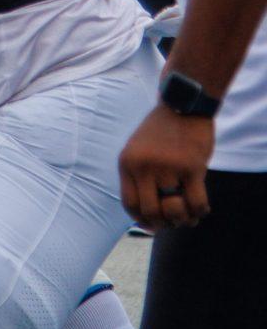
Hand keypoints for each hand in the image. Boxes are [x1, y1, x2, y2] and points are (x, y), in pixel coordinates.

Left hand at [119, 103, 213, 230]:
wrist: (184, 104)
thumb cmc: (163, 132)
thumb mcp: (139, 150)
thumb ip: (139, 179)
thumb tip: (146, 223)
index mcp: (127, 161)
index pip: (129, 204)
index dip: (142, 220)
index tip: (155, 223)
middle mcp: (143, 165)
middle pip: (151, 212)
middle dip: (164, 222)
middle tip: (176, 217)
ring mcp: (167, 166)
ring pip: (174, 212)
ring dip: (184, 219)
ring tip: (189, 213)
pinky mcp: (191, 166)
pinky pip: (196, 204)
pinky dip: (200, 211)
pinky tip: (202, 206)